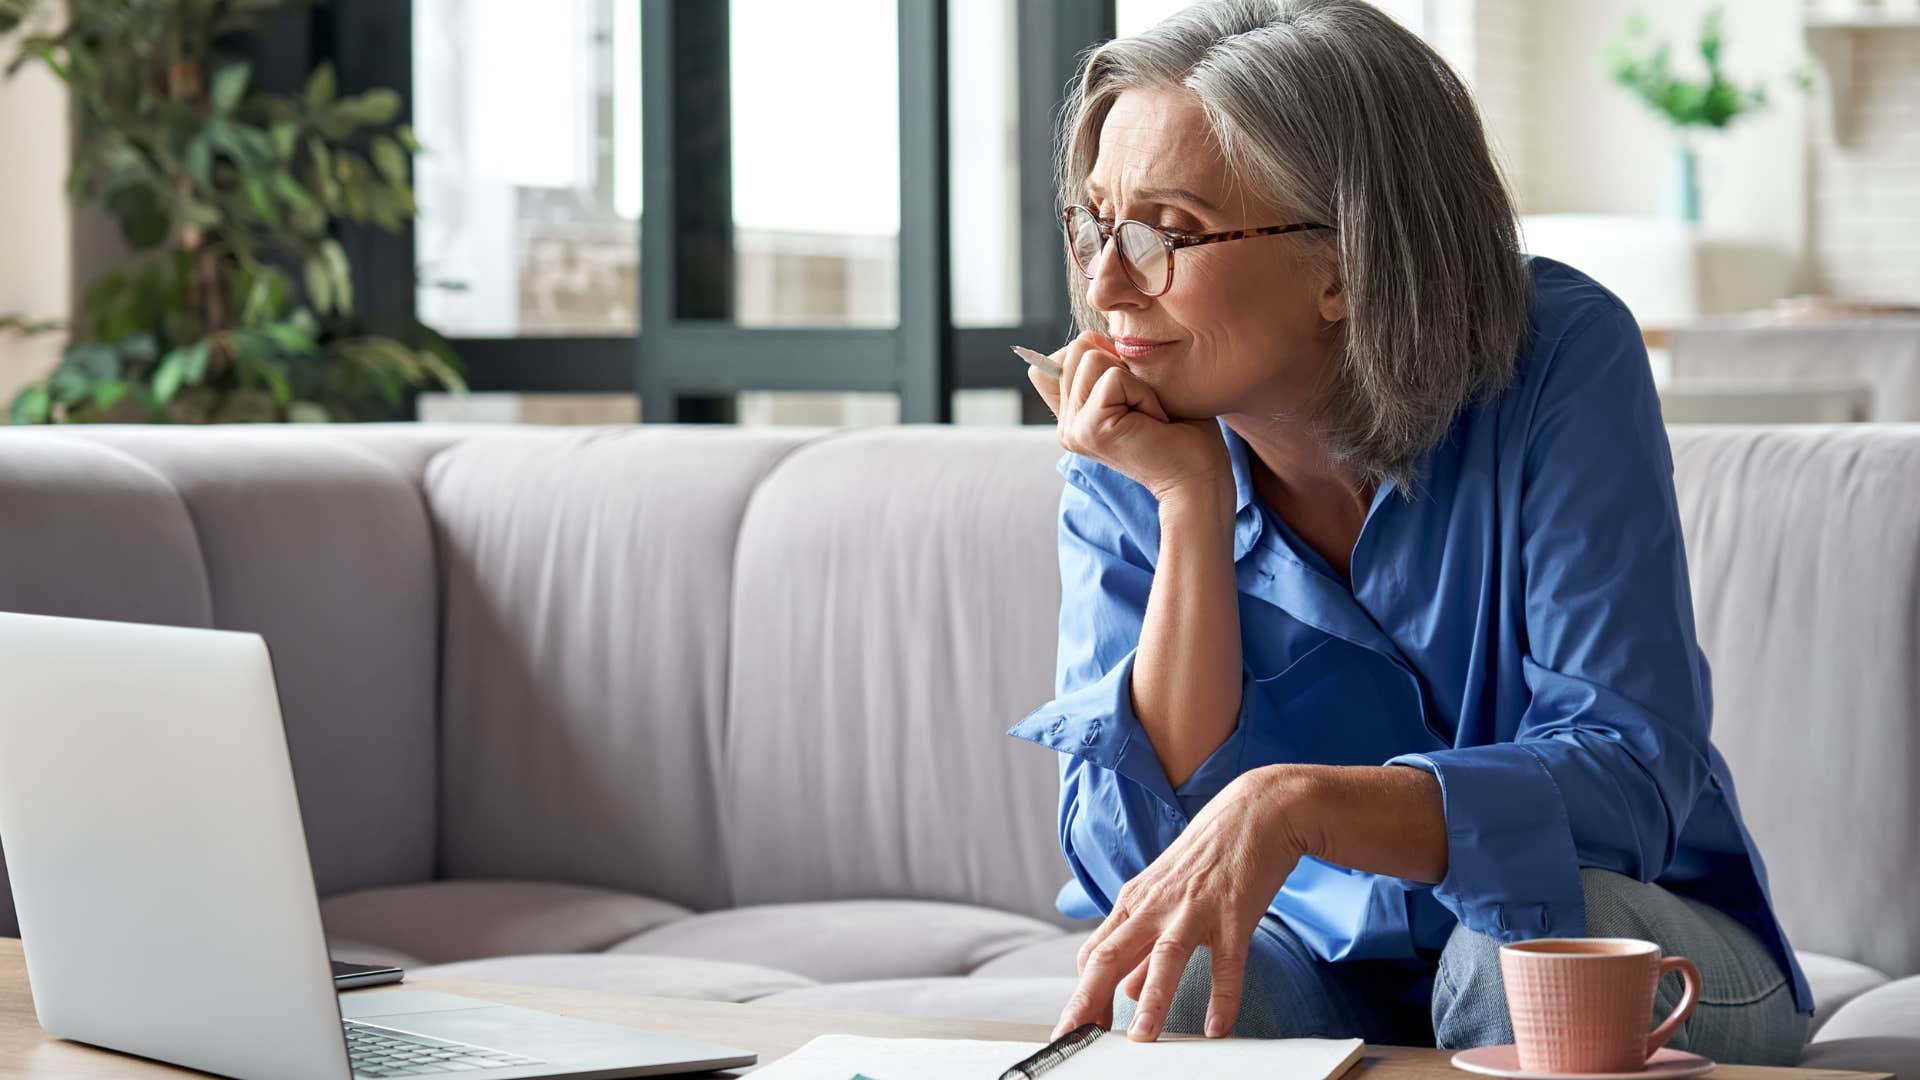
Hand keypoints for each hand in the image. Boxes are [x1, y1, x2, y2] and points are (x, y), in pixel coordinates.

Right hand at [1027, 331, 1230, 505]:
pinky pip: (1114, 377)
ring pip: (1091, 356)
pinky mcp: (1089, 428)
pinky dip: (1143, 393)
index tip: (1130, 395)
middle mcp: (1066, 425)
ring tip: (1148, 414)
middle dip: (1121, 366)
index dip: (1099, 357)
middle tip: (1144, 406)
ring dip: (1134, 380)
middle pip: (1077, 349)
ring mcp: (1073, 429)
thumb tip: (1089, 337)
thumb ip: (1105, 366)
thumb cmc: (1181, 433)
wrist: (1199, 478)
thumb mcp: (1137, 388)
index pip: (1057, 359)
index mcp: (1073, 417)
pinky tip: (1154, 422)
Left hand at [1051, 767, 1316, 1041]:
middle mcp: (1156, 905)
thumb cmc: (1208, 855)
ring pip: (1164, 957)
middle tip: (1074, 1036)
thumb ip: (1143, 944)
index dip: (1082, 993)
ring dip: (1151, 1000)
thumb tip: (1125, 989)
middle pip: (1111, 955)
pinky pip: (1227, 962)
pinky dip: (1223, 996)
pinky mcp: (1234, 913)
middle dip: (1089, 1000)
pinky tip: (1217, 1027)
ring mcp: (1194, 909)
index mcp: (1135, 902)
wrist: (1256, 810)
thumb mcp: (1165, 895)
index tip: (1076, 1028)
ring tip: (1142, 1038)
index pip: (1095, 953)